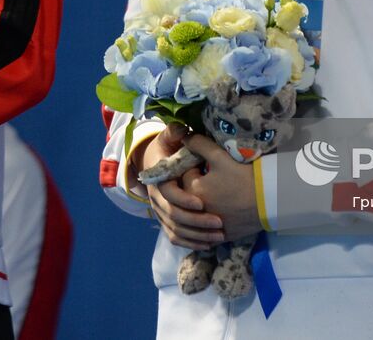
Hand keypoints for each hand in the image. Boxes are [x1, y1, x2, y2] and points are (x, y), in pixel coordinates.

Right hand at [138, 124, 222, 250]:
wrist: (153, 164)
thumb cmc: (166, 149)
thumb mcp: (167, 138)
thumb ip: (174, 132)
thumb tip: (181, 128)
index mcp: (158, 180)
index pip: (169, 195)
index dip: (184, 199)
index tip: (202, 203)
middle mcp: (156, 199)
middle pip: (173, 216)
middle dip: (197, 221)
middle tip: (219, 223)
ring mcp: (160, 212)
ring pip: (176, 230)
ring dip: (197, 235)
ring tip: (220, 235)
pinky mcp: (166, 222)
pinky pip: (176, 237)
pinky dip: (191, 243)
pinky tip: (209, 244)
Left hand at [184, 134, 261, 242]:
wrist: (269, 201)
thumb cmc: (244, 176)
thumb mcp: (220, 156)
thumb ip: (199, 144)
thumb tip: (184, 137)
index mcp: (193, 189)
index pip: (182, 174)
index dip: (192, 166)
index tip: (203, 163)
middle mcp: (195, 211)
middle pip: (186, 196)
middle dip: (193, 186)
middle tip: (209, 179)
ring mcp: (208, 226)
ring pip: (195, 216)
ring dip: (198, 207)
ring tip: (216, 195)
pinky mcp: (220, 237)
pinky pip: (207, 232)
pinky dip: (208, 225)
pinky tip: (218, 215)